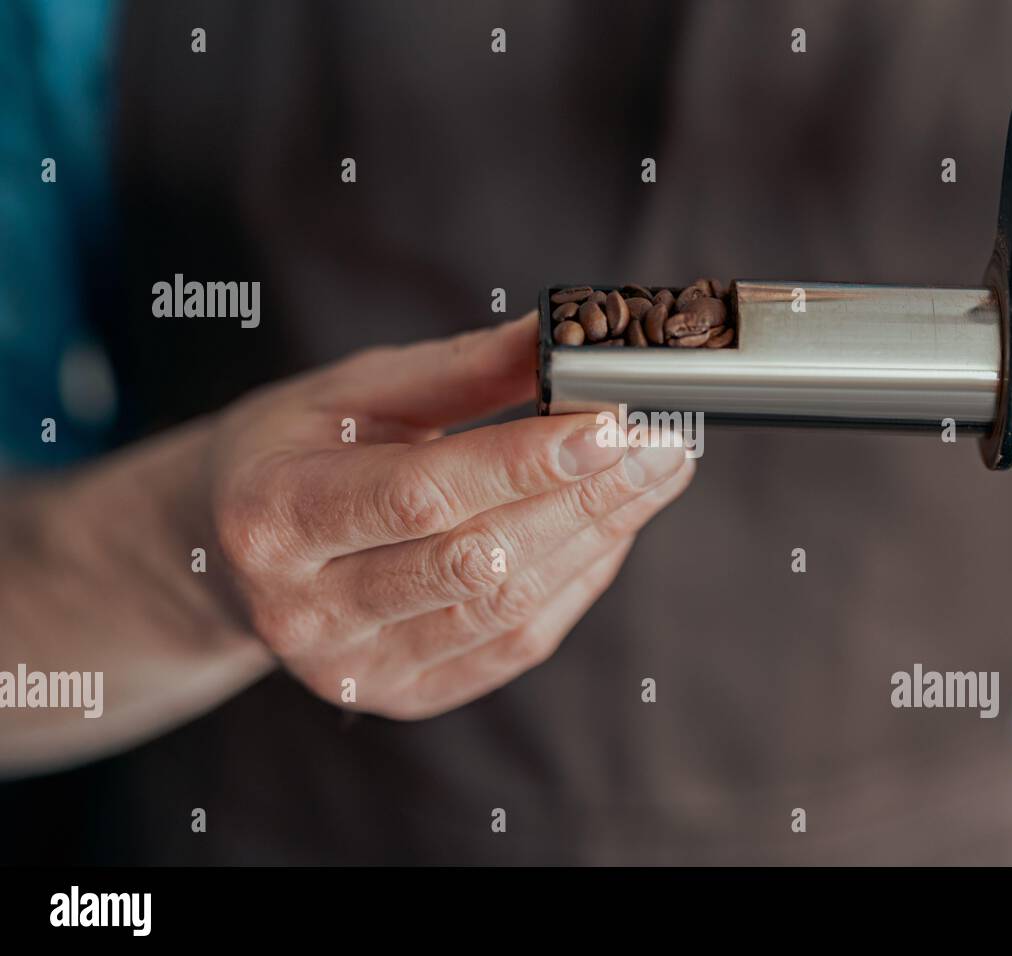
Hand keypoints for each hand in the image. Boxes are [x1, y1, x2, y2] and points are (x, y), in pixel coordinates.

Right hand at [208, 313, 692, 717]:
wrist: (231, 549)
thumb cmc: (295, 452)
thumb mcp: (355, 392)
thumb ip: (461, 370)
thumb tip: (564, 333)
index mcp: (275, 517)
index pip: (423, 495)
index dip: (525, 462)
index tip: (615, 421)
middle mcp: (307, 610)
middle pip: (479, 560)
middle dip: (588, 498)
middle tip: (667, 443)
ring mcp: (356, 667)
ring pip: (507, 608)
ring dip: (598, 538)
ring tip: (657, 476)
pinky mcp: (404, 694)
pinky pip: (515, 644)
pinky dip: (577, 582)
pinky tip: (612, 528)